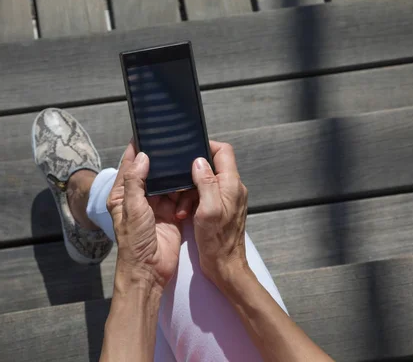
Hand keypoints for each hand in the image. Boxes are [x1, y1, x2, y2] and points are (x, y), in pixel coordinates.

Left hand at [107, 141, 182, 289]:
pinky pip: (180, 195)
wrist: (149, 271)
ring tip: (186, 157)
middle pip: (151, 172)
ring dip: (176, 174)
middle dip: (161, 159)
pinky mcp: (172, 214)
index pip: (130, 165)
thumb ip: (136, 182)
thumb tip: (143, 156)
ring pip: (168, 182)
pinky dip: (186, 189)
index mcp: (123, 194)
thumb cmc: (135, 242)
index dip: (137, 149)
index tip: (146, 131)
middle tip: (174, 142)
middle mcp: (139, 197)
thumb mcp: (132, 208)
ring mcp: (157, 206)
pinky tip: (193, 178)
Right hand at [191, 141, 248, 286]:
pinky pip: (205, 196)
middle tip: (180, 184)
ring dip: (190, 190)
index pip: (223, 151)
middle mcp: (232, 188)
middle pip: (212, 166)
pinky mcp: (220, 209)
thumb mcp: (208, 209)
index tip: (189, 151)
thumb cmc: (218, 241)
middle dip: (193, 173)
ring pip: (205, 181)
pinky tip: (185, 212)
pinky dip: (193, 200)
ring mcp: (227, 199)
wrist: (225, 266)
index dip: (206, 146)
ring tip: (182, 205)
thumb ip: (205, 182)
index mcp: (231, 184)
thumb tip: (199, 161)